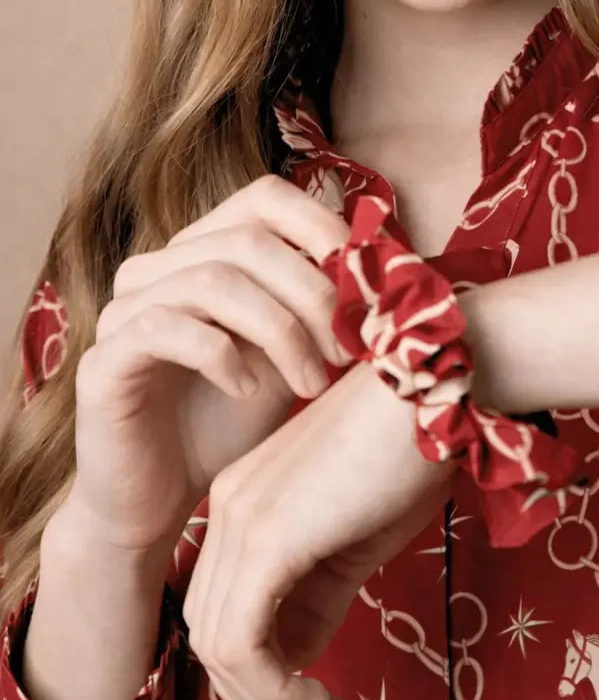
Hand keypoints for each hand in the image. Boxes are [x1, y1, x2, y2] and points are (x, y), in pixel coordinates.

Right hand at [67, 174, 350, 555]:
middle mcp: (157, 265)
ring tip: (311, 382)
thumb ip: (325, 312)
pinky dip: (223, 357)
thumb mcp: (293, 356)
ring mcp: (123, 307)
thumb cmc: (231, 422)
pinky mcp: (103, 357)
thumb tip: (394, 276)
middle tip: (348, 351)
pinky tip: (249, 392)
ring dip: (280, 331)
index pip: (265, 197)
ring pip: (213, 281)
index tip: (366, 283)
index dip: (321, 227)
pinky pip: (167, 329)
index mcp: (203, 249)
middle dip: (312, 292)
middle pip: (248, 240)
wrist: (159, 501)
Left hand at [182, 361, 453, 699]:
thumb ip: (321, 593)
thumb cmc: (414, 445)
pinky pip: (243, 646)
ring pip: (218, 648)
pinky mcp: (268, 536)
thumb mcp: (362, 531)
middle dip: (260, 696)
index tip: (318, 698)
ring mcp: (242, 518)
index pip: (225, 605)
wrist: (438, 383)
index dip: (262, 669)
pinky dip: (278, 691)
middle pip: (211, 632)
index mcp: (246, 499)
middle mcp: (229, 507)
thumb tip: (298, 659)